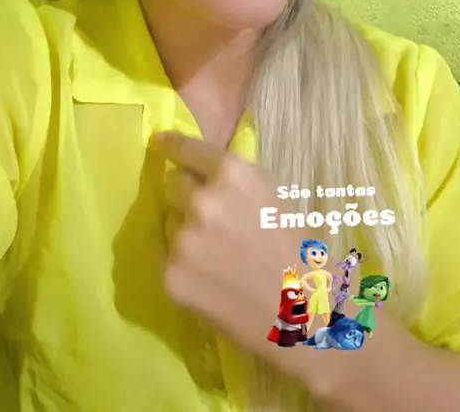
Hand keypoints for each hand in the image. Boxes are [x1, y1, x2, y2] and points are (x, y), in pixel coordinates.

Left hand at [150, 131, 299, 359]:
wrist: (301, 316)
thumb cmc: (300, 253)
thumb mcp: (275, 198)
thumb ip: (236, 183)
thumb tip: (202, 173)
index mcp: (233, 174)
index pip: (188, 150)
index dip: (171, 145)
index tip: (157, 142)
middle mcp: (203, 200)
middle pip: (173, 184)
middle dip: (186, 194)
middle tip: (208, 217)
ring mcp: (183, 239)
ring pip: (169, 221)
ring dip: (185, 229)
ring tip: (216, 255)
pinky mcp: (171, 274)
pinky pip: (163, 253)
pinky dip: (179, 260)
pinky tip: (206, 275)